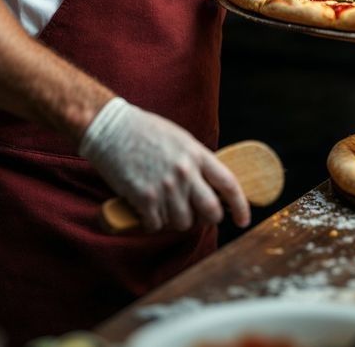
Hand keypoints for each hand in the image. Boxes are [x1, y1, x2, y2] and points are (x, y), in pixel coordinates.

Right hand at [79, 97, 249, 232]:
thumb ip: (196, 161)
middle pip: (211, 211)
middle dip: (206, 218)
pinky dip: (151, 222)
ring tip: (163, 205)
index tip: (243, 219)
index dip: (240, 206)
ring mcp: (166, 186)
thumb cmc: (144, 131)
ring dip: (175, 220)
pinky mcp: (145, 198)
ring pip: (183, 223)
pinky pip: (156, 225)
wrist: (111, 128)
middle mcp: (185, 172)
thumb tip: (210, 185)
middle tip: (196, 215)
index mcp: (197, 154)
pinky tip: (145, 208)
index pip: (229, 184)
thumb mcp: (179, 139)